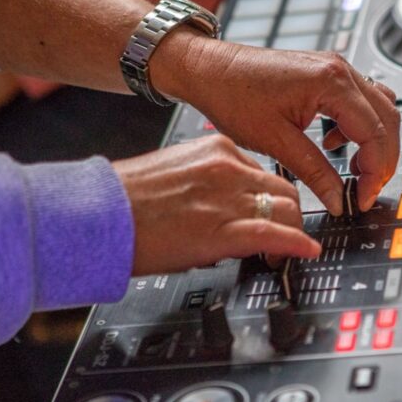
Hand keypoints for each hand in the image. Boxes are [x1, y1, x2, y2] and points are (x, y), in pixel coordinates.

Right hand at [113, 134, 321, 276]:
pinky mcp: (221, 228)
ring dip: (293, 231)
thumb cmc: (124, 199)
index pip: (263, 171)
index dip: (270, 198)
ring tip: (288, 250)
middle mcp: (227, 167)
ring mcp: (227, 197)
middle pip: (283, 188)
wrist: (96, 215)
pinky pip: (274, 233)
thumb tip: (227, 204)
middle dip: (290, 214)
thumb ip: (208, 182)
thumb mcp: (175, 173)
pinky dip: (296, 244)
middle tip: (287, 234)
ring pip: (286, 209)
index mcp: (215, 149)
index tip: (270, 211)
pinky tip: (305, 252)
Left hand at [153, 38, 399, 216]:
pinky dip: (358, 127)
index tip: (362, 197)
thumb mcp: (275, 141)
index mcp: (331, 83)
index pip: (375, 134)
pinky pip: (360, 101)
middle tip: (366, 189)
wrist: (209, 69)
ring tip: (353, 171)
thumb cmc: (233, 94)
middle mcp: (340, 70)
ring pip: (379, 108)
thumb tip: (338, 199)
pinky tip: (332, 144)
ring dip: (374, 142)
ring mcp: (336, 68)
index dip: (375, 172)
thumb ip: (314, 172)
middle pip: (387, 119)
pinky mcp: (327, 73)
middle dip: (382, 159)